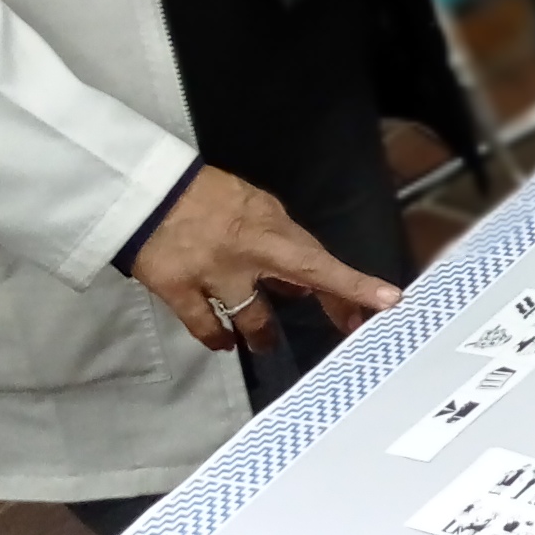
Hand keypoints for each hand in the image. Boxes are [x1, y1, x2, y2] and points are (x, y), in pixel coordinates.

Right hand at [129, 165, 402, 352]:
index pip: (321, 260)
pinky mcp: (178, 290)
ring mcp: (213, 276)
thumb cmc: (205, 196)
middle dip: (332, 306)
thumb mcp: (255, 210)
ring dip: (263, 335)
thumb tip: (302, 285)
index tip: (390, 301)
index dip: (355, 283)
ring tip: (264, 341)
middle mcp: (248, 254)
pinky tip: (224, 343)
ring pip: (251, 318)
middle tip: (346, 325)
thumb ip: (281, 243)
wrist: (145, 192)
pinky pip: (205, 325)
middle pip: (301, 285)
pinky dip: (217, 338)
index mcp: (270, 229)